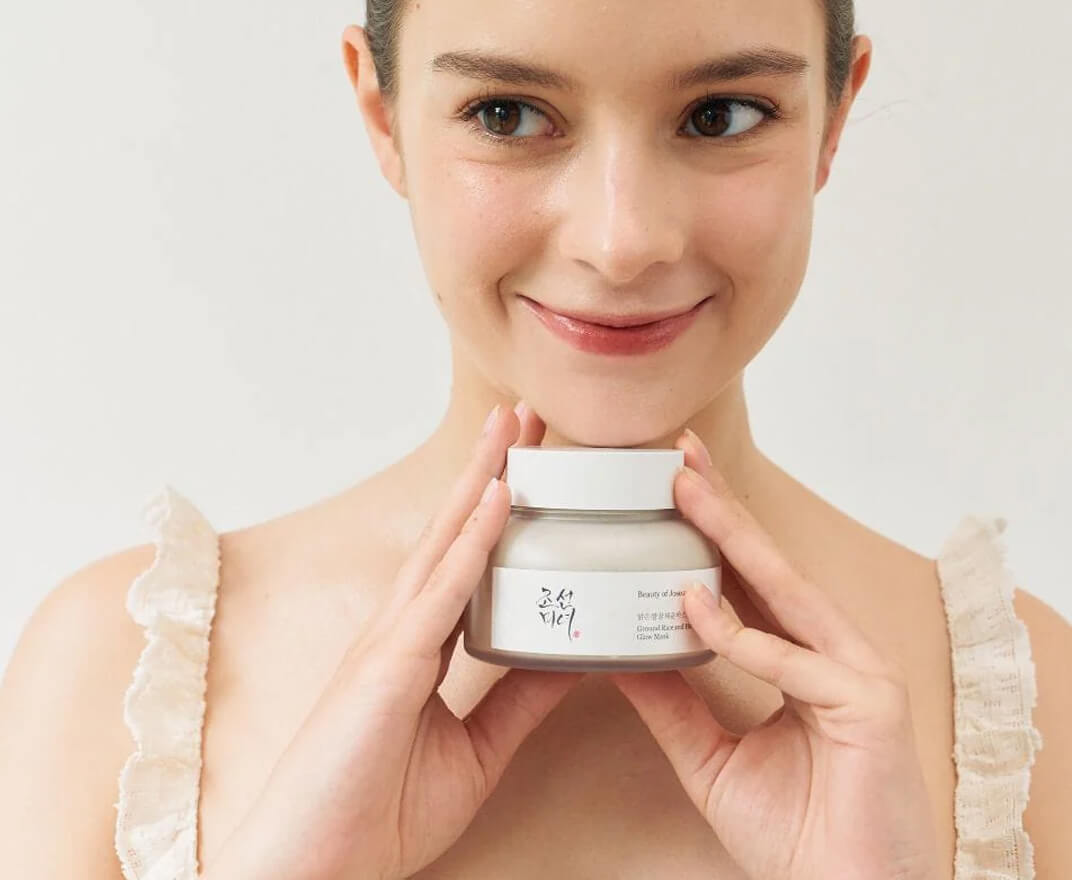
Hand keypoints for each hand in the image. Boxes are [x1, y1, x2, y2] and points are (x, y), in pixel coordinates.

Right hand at [204, 402, 584, 879]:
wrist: (315, 871)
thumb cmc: (375, 815)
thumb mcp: (477, 753)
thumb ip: (521, 703)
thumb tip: (576, 660)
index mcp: (420, 645)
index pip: (468, 558)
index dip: (499, 508)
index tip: (532, 464)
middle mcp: (403, 627)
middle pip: (454, 530)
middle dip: (491, 469)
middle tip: (524, 416)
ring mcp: (391, 639)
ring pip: (445, 541)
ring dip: (483, 479)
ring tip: (513, 427)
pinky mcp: (387, 664)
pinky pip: (440, 591)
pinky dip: (472, 541)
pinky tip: (500, 499)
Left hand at [610, 429, 943, 879]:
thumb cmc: (800, 836)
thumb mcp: (712, 759)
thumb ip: (673, 703)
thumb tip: (618, 653)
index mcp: (804, 658)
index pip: (749, 580)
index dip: (712, 528)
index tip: (671, 482)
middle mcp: (835, 651)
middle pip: (768, 567)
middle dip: (721, 507)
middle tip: (678, 455)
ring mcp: (860, 672)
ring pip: (786, 592)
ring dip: (732, 538)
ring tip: (685, 491)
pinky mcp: (872, 705)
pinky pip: (794, 664)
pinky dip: (743, 636)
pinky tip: (694, 606)